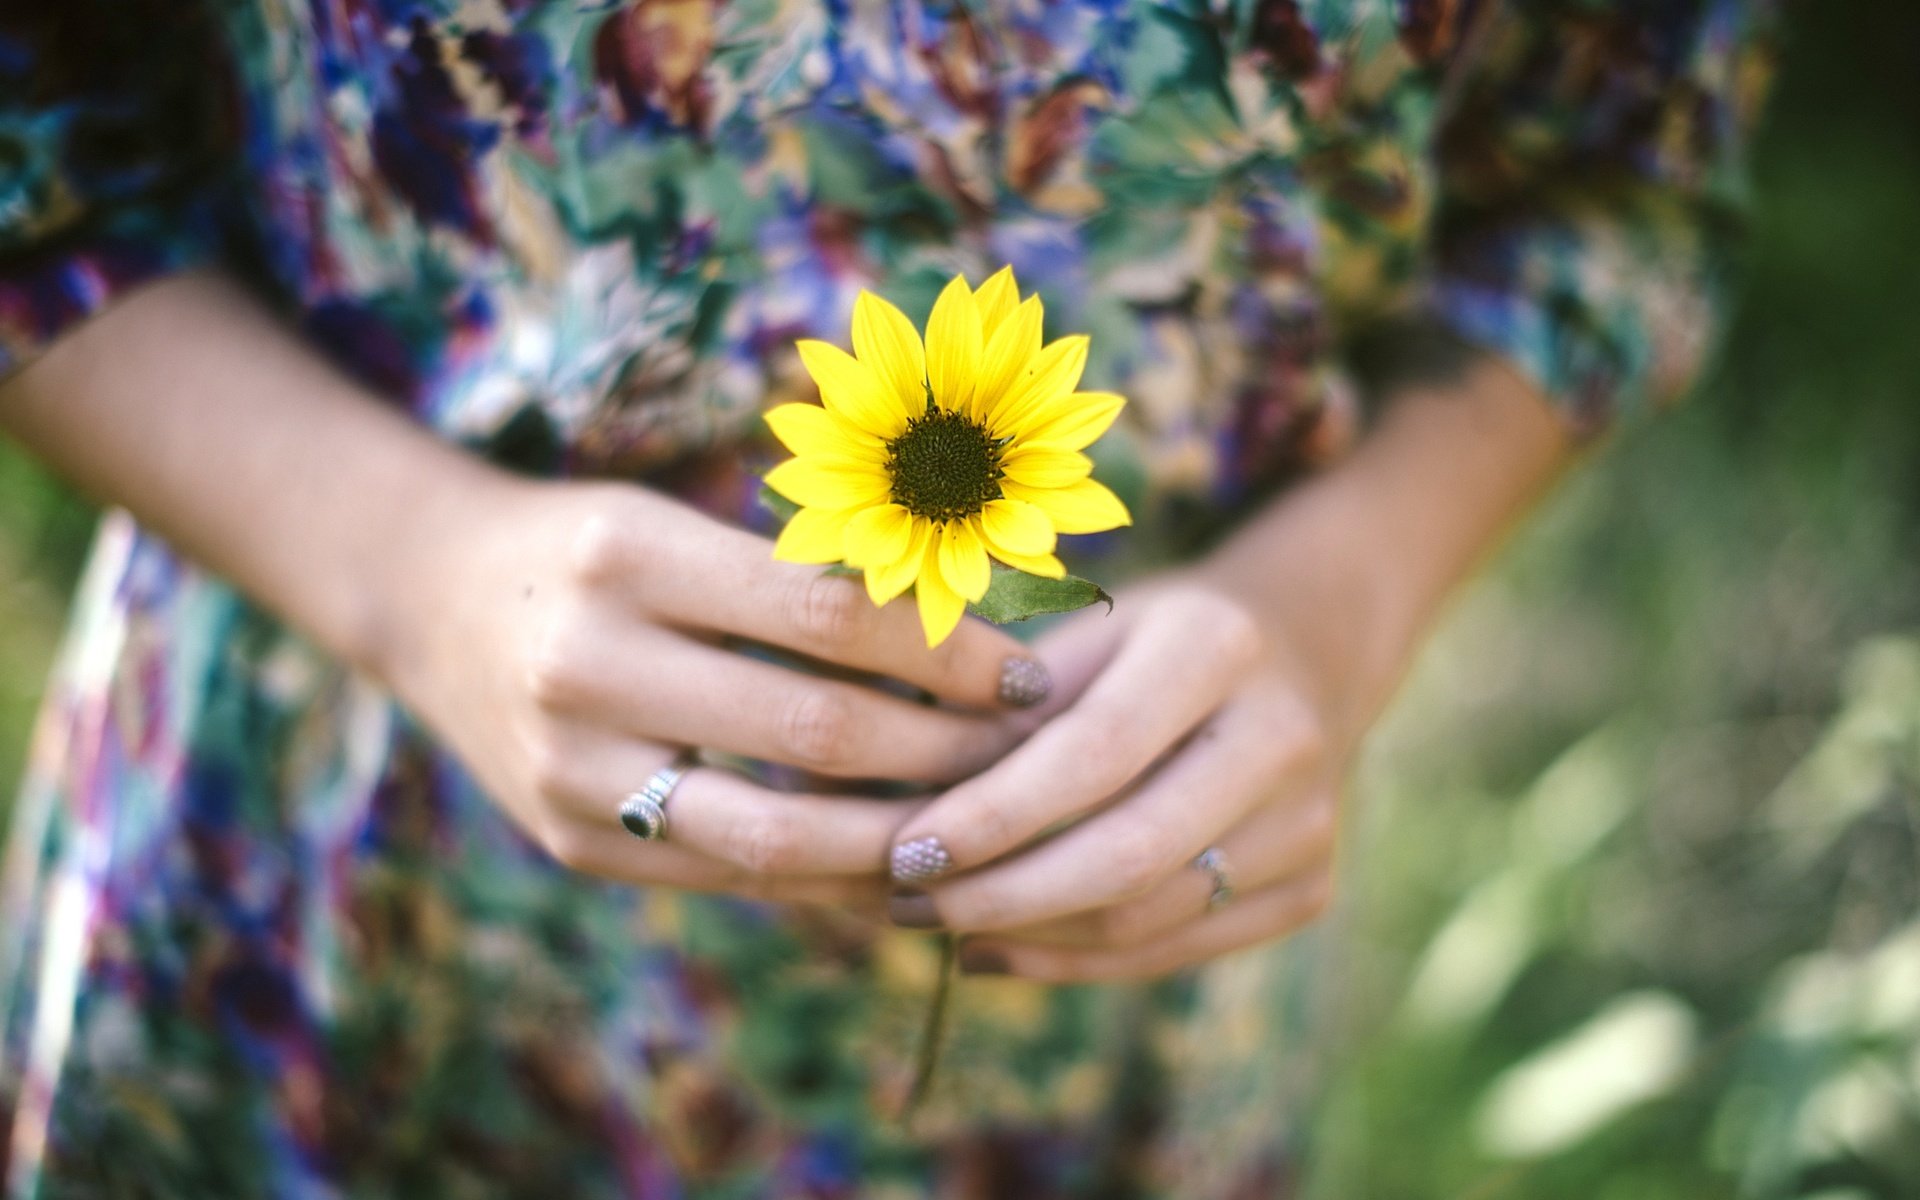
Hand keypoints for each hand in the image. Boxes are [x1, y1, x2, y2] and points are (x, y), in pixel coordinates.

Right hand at [389, 478, 1048, 910]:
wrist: (432, 601)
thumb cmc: (594, 550)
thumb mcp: (680, 525)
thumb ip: (802, 577)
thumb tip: (973, 630)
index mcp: (631, 555)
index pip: (832, 614)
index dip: (950, 651)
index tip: (1032, 674)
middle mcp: (589, 664)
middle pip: (817, 734)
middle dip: (947, 755)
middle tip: (1030, 759)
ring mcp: (571, 770)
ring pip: (777, 837)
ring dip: (902, 840)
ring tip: (982, 827)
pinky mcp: (571, 844)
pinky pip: (732, 878)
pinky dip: (829, 880)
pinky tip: (898, 864)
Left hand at [881, 579, 1356, 979]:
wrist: (1309, 653)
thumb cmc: (1154, 637)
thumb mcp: (1086, 629)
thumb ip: (1007, 709)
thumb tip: (895, 804)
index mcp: (1219, 646)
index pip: (1097, 752)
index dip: (996, 814)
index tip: (906, 849)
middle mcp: (1283, 738)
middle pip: (1131, 855)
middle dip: (1002, 895)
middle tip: (907, 903)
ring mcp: (1308, 824)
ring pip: (1147, 921)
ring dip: (1026, 934)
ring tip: (936, 922)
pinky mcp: (1309, 889)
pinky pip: (1173, 952)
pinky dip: (1074, 960)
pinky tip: (997, 946)